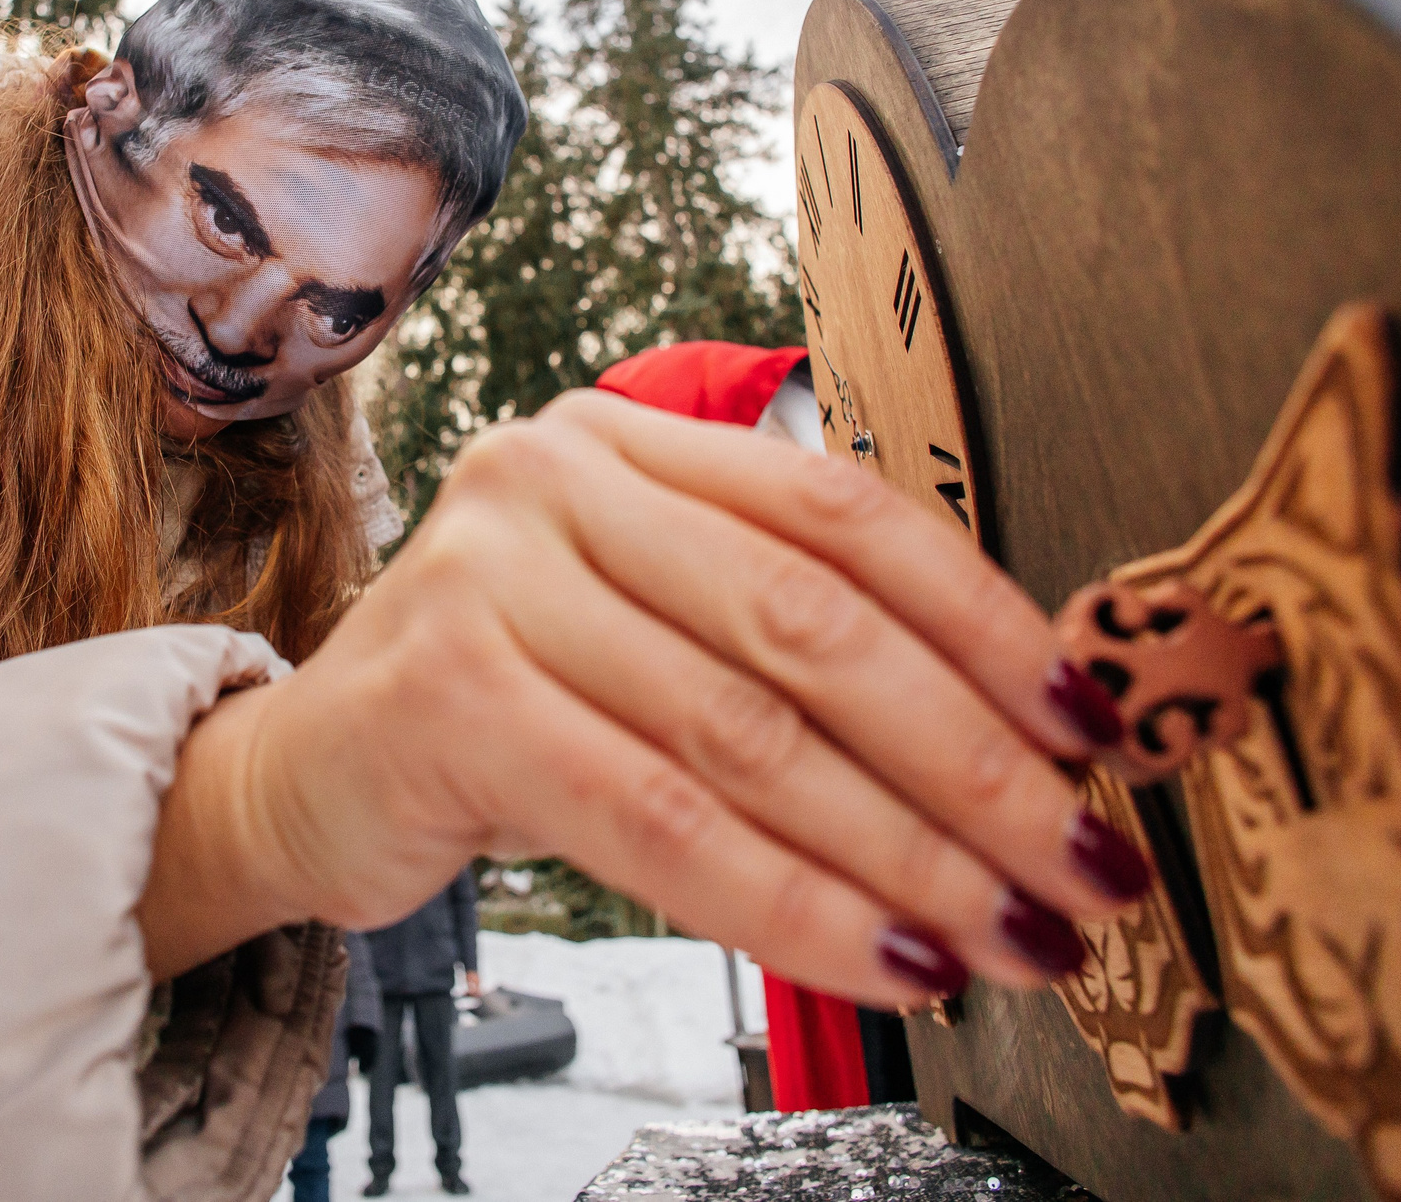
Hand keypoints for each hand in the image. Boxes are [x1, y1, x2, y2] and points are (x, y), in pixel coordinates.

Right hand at [140, 392, 1144, 1000]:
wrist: (305, 772)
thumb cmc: (508, 707)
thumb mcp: (642, 630)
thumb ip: (782, 641)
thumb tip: (1021, 740)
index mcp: (630, 439)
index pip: (845, 514)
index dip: (988, 623)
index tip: (1095, 732)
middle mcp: (557, 474)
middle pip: (815, 622)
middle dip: (977, 765)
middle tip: (1084, 872)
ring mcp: (493, 573)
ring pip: (752, 734)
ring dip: (911, 856)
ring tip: (1012, 938)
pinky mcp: (450, 691)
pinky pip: (661, 819)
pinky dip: (794, 905)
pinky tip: (886, 961)